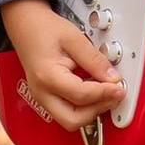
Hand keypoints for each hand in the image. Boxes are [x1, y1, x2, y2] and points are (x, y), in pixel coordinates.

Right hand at [1, 0, 125, 132]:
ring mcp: (42, 98)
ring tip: (106, 92)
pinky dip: (84, 106)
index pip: (81, 96)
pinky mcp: (46, 98)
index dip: (104, 93)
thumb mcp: (74, 38)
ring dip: (91, 111)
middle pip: (72, 120)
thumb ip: (94, 59)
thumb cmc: (43, 28)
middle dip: (97, 110)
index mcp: (47, 76)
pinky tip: (94, 92)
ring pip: (70, 120)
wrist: (26, 25)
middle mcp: (42, 93)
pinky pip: (67, 111)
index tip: (119, 87)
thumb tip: (113, 78)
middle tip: (114, 95)